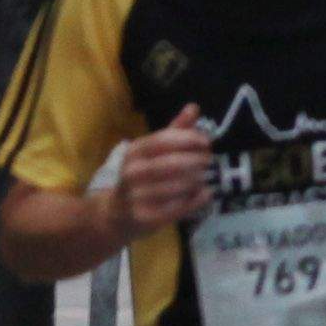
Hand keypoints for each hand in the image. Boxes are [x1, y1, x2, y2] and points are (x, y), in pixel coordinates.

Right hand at [112, 112, 216, 230]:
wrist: (117, 213)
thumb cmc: (141, 176)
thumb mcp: (153, 150)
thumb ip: (175, 130)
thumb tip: (194, 107)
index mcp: (134, 151)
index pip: (164, 140)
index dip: (189, 139)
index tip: (207, 142)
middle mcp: (131, 173)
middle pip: (171, 164)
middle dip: (196, 161)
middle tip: (209, 160)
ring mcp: (136, 197)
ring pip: (175, 187)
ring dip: (196, 180)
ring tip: (205, 177)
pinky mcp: (144, 218)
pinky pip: (176, 208)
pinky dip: (195, 200)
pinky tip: (206, 193)